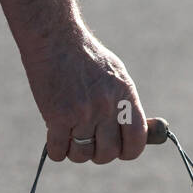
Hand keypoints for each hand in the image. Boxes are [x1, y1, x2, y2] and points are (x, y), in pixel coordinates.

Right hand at [20, 27, 147, 163]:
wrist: (54, 36)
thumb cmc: (84, 57)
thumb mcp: (115, 74)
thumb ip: (126, 105)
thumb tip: (139, 134)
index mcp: (125, 96)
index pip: (136, 141)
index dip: (127, 151)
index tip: (117, 149)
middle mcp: (107, 107)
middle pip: (108, 154)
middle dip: (97, 154)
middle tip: (87, 141)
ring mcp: (83, 113)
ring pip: (81, 155)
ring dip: (74, 151)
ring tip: (68, 135)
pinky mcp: (58, 116)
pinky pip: (58, 151)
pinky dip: (55, 150)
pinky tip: (53, 138)